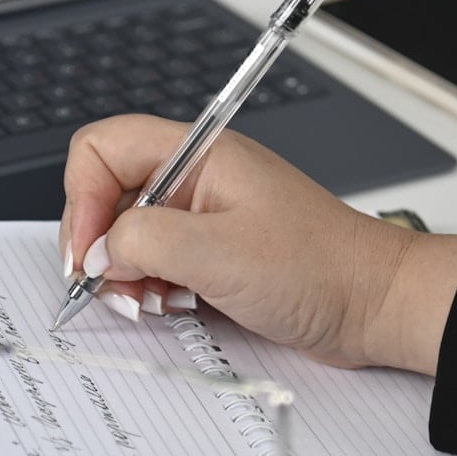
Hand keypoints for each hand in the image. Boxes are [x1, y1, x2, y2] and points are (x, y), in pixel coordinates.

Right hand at [59, 115, 456, 374]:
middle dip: (104, 246)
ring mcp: (203, 219)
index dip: (82, 198)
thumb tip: (99, 250)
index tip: (88, 252)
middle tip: (119, 285)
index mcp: (197, 155)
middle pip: (109, 197)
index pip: (103, 149)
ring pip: (130, 238)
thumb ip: (143, 241)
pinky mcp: (212, 257)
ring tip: (157, 301)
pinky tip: (177, 307)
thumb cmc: (319, 268)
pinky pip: (158, 267)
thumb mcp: (216, 252)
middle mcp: (194, 180)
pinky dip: (154, 291)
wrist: (374, 306)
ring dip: (130, 275)